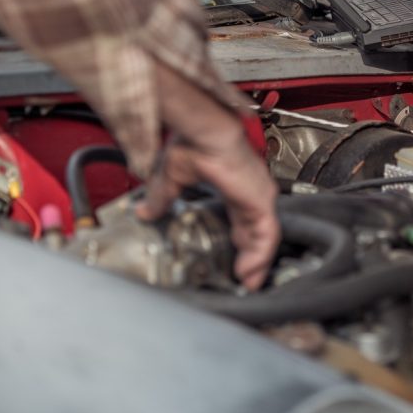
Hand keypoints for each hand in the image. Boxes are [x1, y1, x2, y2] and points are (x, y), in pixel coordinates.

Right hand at [135, 65, 279, 289]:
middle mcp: (250, 190)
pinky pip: (267, 235)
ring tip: (248, 281)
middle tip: (243, 277)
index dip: (238, 240)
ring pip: (264, 236)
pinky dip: (260, 255)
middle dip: (249, 256)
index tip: (232, 258)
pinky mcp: (260, 200)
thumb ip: (162, 197)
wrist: (203, 130)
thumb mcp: (172, 177)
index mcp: (233, 184)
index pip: (240, 217)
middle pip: (254, 230)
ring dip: (257, 261)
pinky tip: (250, 272)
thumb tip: (145, 211)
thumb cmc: (193, 140)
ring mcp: (258, 195)